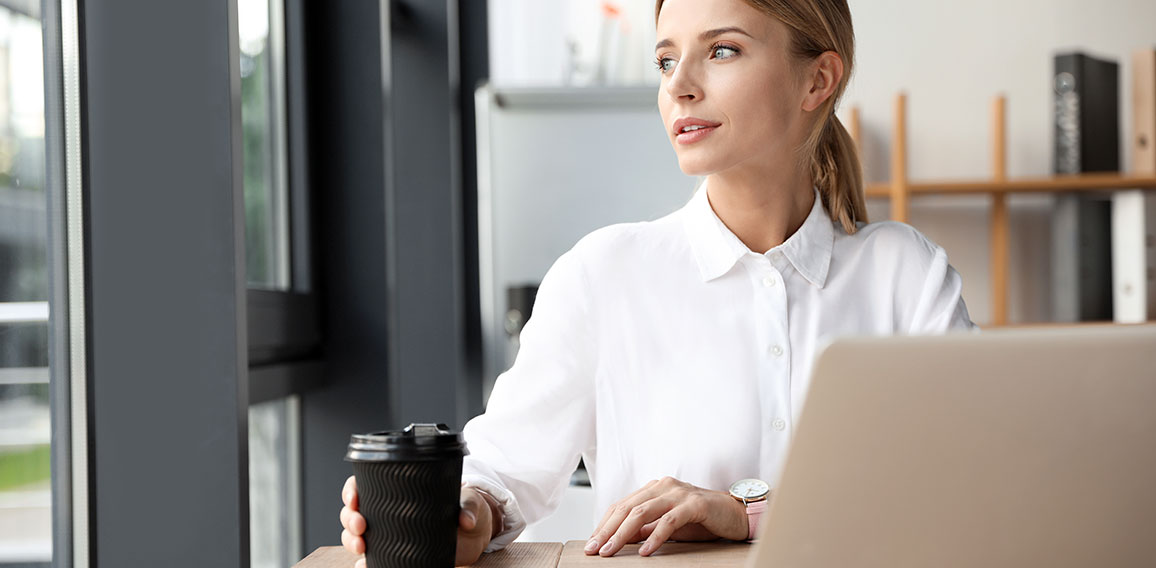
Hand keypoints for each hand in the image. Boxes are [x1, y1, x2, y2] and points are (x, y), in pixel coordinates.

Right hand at [339, 476, 497, 566]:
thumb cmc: (466, 508)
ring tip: (362, 546)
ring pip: (355, 536)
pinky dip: (364, 564)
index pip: (364, 486)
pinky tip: (364, 566)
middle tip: (360, 526)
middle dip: (349, 519)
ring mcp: (389, 534)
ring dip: (351, 541)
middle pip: (353, 513)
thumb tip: (466, 520)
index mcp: (398, 491)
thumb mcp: (469, 502)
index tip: (354, 499)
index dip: (351, 491)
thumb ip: (468, 507)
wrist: (475, 533)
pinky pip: (373, 560)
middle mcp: (387, 512)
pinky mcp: (396, 554)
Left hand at [584, 476, 747, 557]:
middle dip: (607, 531)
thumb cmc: (701, 519)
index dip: (604, 525)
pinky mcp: (694, 504)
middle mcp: (663, 486)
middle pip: (627, 508)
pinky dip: (654, 537)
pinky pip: (669, 521)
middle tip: (594, 550)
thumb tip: (618, 540)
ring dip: (623, 534)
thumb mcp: (667, 525)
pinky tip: (645, 551)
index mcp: (654, 488)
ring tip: (611, 551)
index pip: (621, 505)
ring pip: (642, 512)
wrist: (735, 514)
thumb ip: (645, 528)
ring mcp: (678, 493)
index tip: (592, 544)